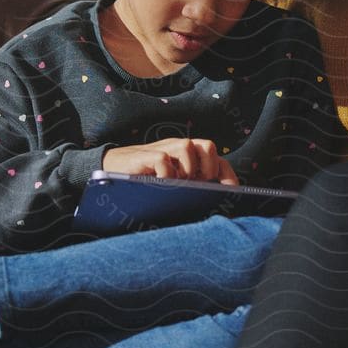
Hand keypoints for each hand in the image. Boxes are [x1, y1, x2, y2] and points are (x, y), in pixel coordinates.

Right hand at [102, 138, 239, 184]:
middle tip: (198, 183)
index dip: (227, 174)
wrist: (114, 168)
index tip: (232, 191)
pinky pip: (163, 160)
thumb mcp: (174, 183)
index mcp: (189, 156)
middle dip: (208, 167)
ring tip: (178, 183)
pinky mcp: (145, 156)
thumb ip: (191, 186)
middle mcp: (179, 148)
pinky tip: (160, 184)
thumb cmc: (147, 178)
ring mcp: (163, 149)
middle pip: (207, 146)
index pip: (216, 158)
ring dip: (187, 168)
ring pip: (187, 146)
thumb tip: (215, 202)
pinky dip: (165, 174)